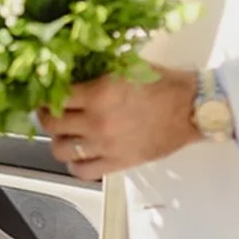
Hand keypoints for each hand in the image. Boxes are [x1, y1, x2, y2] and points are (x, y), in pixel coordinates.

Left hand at [40, 68, 198, 179]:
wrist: (192, 109)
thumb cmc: (165, 84)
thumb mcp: (127, 66)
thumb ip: (98, 71)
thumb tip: (73, 72)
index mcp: (99, 93)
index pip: (55, 97)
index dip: (46, 95)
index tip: (46, 94)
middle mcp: (97, 122)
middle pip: (52, 126)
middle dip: (46, 118)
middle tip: (49, 114)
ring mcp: (105, 145)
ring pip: (61, 151)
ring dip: (58, 142)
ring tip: (64, 135)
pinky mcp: (117, 163)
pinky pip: (83, 171)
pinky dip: (76, 165)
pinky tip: (80, 155)